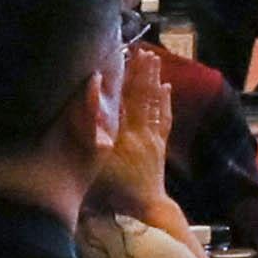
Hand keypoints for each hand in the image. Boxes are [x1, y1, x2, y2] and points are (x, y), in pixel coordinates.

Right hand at [97, 46, 183, 226]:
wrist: (145, 208)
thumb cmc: (113, 190)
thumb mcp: (96, 161)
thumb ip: (92, 133)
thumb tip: (91, 104)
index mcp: (121, 134)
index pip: (121, 98)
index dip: (120, 77)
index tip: (120, 56)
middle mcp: (140, 131)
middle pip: (141, 95)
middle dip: (141, 71)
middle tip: (142, 49)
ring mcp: (153, 138)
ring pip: (154, 102)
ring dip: (153, 80)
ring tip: (154, 59)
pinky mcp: (160, 145)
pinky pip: (164, 118)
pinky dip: (165, 101)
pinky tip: (166, 88)